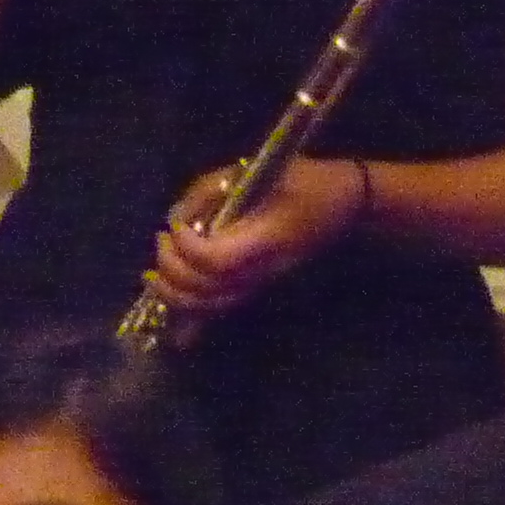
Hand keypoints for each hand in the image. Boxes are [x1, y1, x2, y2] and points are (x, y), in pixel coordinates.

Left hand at [148, 157, 368, 320]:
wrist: (347, 206)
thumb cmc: (309, 182)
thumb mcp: (261, 169)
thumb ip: (214, 188)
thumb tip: (178, 214)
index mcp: (263, 242)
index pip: (214, 260)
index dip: (186, 247)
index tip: (175, 226)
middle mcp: (259, 271)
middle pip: (204, 289)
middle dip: (171, 269)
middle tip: (162, 240)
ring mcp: (259, 284)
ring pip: (208, 306)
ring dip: (174, 294)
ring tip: (157, 273)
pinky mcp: (257, 287)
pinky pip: (222, 313)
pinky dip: (196, 325)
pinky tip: (178, 335)